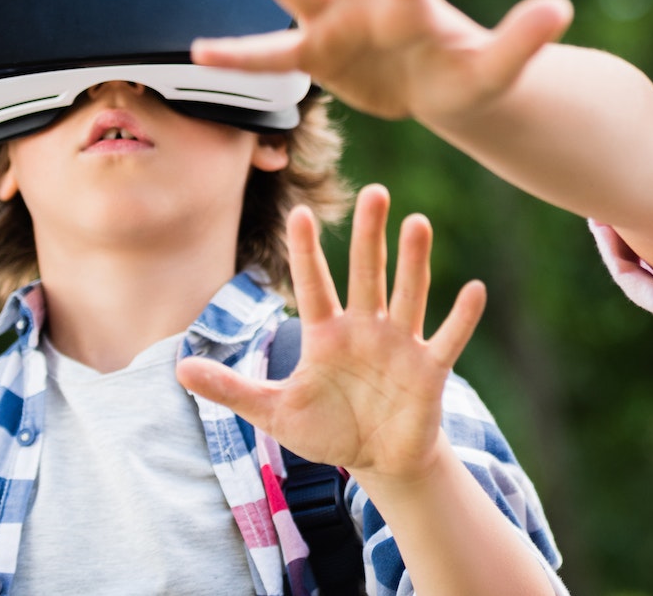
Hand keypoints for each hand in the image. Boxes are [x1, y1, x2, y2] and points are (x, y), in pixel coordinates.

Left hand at [176, 186, 484, 485]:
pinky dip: (462, 317)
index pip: (314, 284)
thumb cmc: (327, 427)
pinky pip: (448, 338)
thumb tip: (178, 369)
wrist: (378, 460)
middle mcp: (366, 328)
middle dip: (370, 235)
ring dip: (413, 261)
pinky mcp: (429, 369)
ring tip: (418, 222)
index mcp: (327, 333)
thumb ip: (232, 389)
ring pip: (408, 294)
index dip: (306, 252)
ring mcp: (400, 344)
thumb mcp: (274, 411)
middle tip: (374, 191)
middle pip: (367, 274)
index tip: (299, 211)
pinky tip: (474, 289)